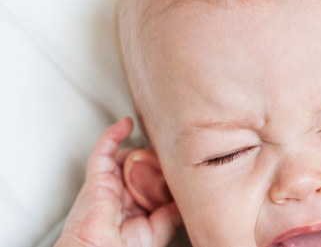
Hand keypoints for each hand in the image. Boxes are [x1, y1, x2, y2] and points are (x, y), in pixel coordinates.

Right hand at [55, 118, 181, 246]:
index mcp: (135, 207)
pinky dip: (113, 134)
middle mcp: (121, 194)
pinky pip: (103, 149)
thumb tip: (190, 197)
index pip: (151, 180)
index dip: (164, 170)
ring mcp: (108, 184)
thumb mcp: (160, 229)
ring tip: (161, 145)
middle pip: (141, 165)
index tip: (181, 163)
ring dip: (143, 149)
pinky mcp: (97, 177)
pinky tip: (126, 124)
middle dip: (156, 159)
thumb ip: (173, 211)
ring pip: (127, 156)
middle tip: (175, 152)